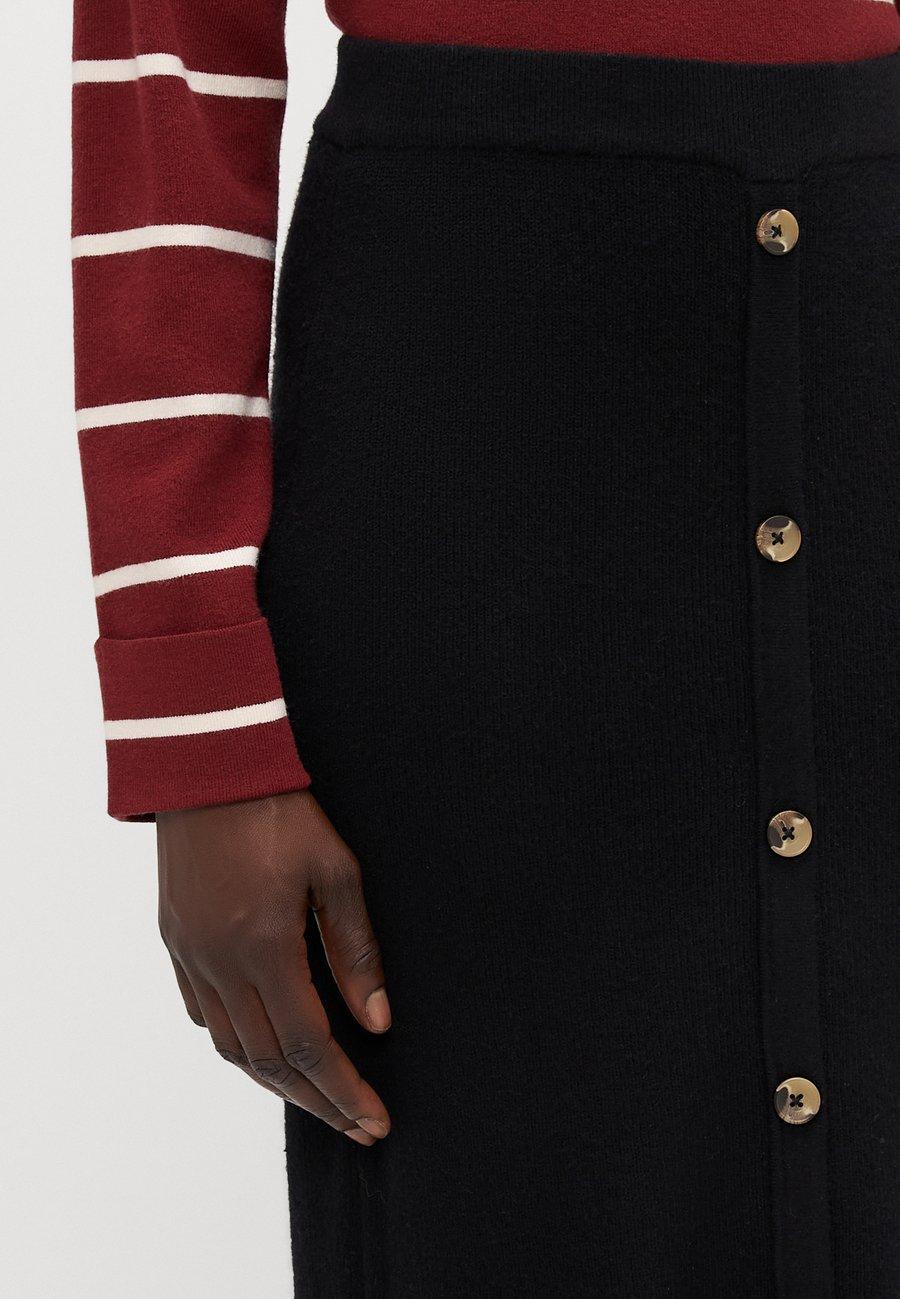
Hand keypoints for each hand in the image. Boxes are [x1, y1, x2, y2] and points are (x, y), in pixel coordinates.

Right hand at [157, 790, 390, 1145]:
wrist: (209, 764)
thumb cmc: (280, 809)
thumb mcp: (335, 871)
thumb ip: (356, 950)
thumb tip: (377, 1021)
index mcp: (263, 946)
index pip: (307, 1046)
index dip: (343, 1090)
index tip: (375, 1119)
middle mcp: (219, 962)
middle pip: (268, 1061)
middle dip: (317, 1101)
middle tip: (357, 1126)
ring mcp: (190, 953)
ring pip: (231, 1046)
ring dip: (276, 1083)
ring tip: (317, 1099)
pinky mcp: (175, 940)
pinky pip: (204, 1013)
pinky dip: (237, 1043)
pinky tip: (264, 1047)